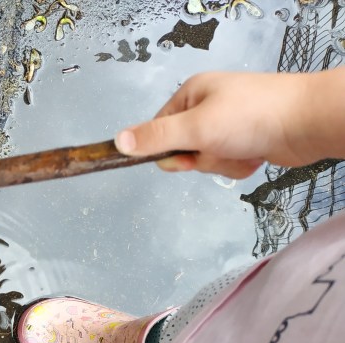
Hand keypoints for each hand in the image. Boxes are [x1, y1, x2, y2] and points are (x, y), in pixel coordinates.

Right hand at [114, 70, 344, 177]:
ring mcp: (228, 125)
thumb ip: (155, 137)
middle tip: (218, 148)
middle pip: (183, 149)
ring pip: (205, 160)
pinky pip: (227, 163)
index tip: (183, 155)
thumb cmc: (251, 116)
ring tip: (242, 149)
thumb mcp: (195, 127)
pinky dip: (239, 165)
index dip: (167, 148)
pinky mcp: (245, 141)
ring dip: (222, 163)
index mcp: (191, 94)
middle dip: (201, 157)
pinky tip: (254, 154)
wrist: (307, 122)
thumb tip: (118, 143)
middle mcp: (208, 107)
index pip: (160, 129)